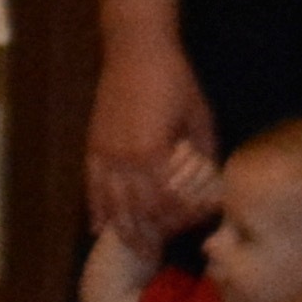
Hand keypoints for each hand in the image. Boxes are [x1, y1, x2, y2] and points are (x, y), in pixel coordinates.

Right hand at [86, 30, 216, 245]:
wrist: (136, 50)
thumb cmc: (175, 79)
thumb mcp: (200, 116)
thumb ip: (202, 152)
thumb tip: (210, 181)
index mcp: (154, 152)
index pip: (166, 201)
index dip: (179, 218)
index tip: (192, 226)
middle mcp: (124, 160)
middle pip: (136, 211)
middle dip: (148, 233)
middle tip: (158, 251)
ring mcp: (104, 155)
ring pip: (111, 205)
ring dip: (122, 230)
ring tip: (131, 250)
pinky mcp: (93, 148)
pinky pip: (92, 188)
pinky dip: (96, 210)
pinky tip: (99, 227)